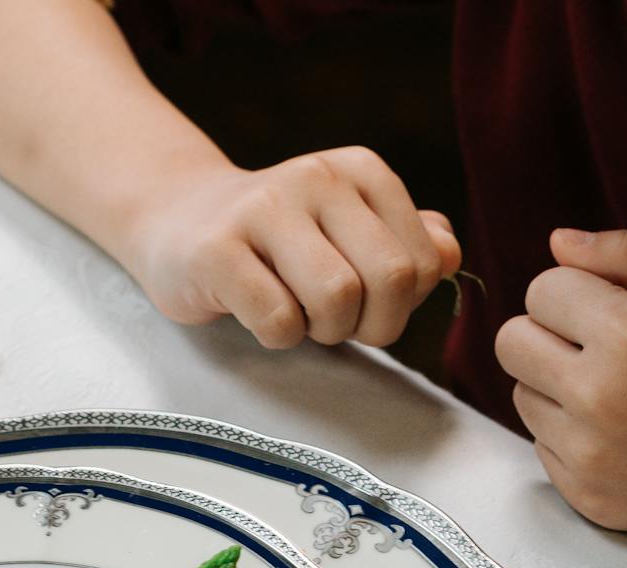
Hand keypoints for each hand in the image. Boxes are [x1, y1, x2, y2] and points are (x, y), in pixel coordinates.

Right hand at [117, 146, 463, 348]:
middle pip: (390, 279)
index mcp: (361, 171)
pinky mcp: (216, 250)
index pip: (424, 262)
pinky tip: (257, 315)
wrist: (177, 221)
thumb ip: (409, 243)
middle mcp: (316, 176)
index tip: (364, 303)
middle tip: (337, 325)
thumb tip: (448, 253)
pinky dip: (278, 338)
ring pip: (337, 299)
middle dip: (373, 325)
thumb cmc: (279, 243)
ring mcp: (262, 207)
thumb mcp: (350, 233)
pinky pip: (277, 320)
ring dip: (324, 332)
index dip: (403, 305)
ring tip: (298, 316)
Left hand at [494, 228, 626, 546]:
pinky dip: (572, 436)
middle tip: (602, 346)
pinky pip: (542, 447)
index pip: (541, 289)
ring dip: (557, 387)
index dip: (577, 292)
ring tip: (621, 394)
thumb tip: (557, 240)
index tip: (613, 309)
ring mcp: (588, 454)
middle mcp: (598, 396)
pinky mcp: (586, 497)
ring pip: (521, 395)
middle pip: (511, 342)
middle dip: (549, 333)